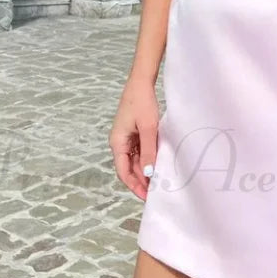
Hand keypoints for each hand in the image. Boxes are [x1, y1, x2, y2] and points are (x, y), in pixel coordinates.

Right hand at [108, 70, 159, 200]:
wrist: (142, 81)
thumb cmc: (142, 102)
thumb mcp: (148, 128)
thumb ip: (148, 151)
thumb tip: (148, 173)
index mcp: (117, 142)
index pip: (123, 172)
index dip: (134, 185)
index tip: (147, 196)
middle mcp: (119, 142)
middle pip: (128, 168)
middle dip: (141, 180)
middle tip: (156, 192)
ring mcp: (126, 137)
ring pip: (134, 160)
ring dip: (145, 170)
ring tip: (159, 181)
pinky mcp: (134, 132)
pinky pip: (139, 151)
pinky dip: (147, 159)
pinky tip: (158, 164)